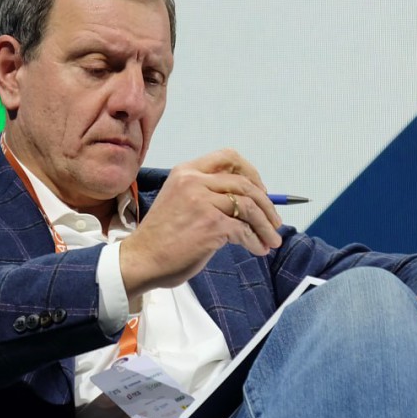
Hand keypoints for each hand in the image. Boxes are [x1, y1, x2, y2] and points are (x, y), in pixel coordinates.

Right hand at [120, 149, 283, 300]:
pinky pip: (244, 230)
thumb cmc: (161, 237)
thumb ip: (207, 196)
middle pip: (245, 183)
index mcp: (186, 172)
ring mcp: (203, 202)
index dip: (251, 173)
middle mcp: (194, 181)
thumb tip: (248, 203)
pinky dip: (255, 241)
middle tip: (275, 221)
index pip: (228, 157)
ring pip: (249, 206)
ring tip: (272, 240)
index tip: (261, 191)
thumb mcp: (180, 202)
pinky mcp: (211, 225)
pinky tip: (257, 249)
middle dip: (267, 204)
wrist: (141, 259)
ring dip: (266, 225)